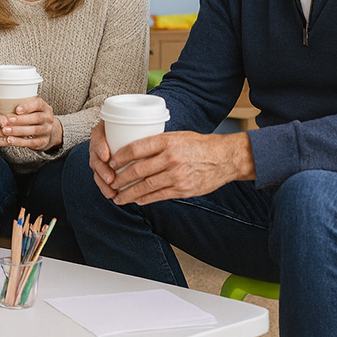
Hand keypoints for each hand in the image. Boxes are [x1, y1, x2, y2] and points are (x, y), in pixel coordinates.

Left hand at [0, 95, 61, 151]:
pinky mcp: (42, 142)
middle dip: (20, 120)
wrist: (49, 132)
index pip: (38, 104)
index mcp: (44, 107)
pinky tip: (10, 140)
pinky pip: (31, 142)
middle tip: (6, 120)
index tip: (16, 109)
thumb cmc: (34, 116)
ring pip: (33, 130)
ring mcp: (46, 131)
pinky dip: (19, 142)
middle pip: (36, 118)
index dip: (28, 106)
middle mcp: (47, 118)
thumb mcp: (32, 108)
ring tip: (5, 130)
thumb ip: (21, 103)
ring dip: (17, 131)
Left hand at [93, 130, 255, 205]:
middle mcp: (170, 158)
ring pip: (146, 186)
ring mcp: (177, 175)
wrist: (224, 158)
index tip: (111, 162)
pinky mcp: (183, 189)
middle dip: (120, 178)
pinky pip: (159, 196)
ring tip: (118, 197)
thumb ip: (157, 143)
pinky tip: (136, 200)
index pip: (136, 148)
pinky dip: (145, 199)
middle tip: (111, 183)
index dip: (120, 157)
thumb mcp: (176, 136)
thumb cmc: (199, 145)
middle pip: (138, 170)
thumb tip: (134, 150)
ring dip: (129, 193)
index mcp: (167, 141)